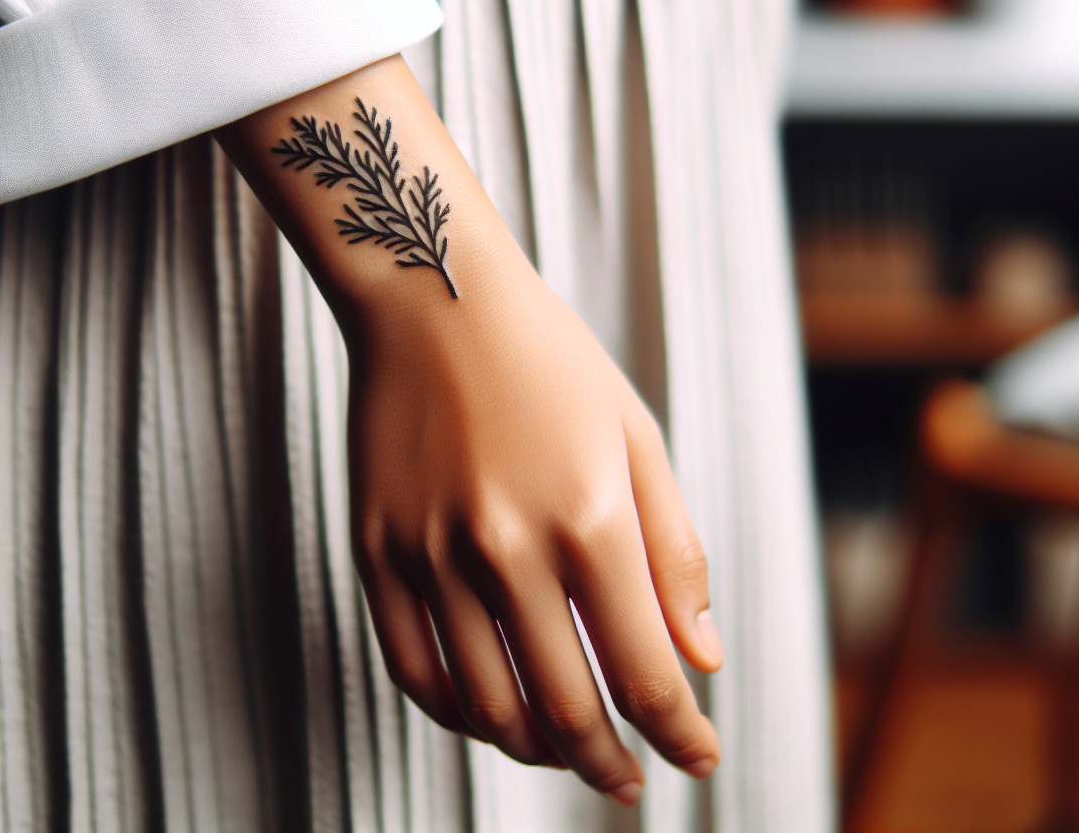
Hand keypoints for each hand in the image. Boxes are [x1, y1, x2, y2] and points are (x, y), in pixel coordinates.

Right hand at [345, 267, 724, 804]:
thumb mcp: (636, 440)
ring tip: (566, 748)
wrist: (431, 298)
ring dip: (537, 749)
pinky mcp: (377, 554)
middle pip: (567, 711)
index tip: (695, 757)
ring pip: (488, 707)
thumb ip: (674, 554)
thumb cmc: (548, 361)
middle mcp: (508, 548)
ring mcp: (433, 556)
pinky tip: (491, 713)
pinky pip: (415, 672)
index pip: (645, 674)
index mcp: (590, 518)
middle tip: (628, 780)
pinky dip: (459, 715)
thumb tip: (701, 659)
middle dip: (610, 764)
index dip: (680, 735)